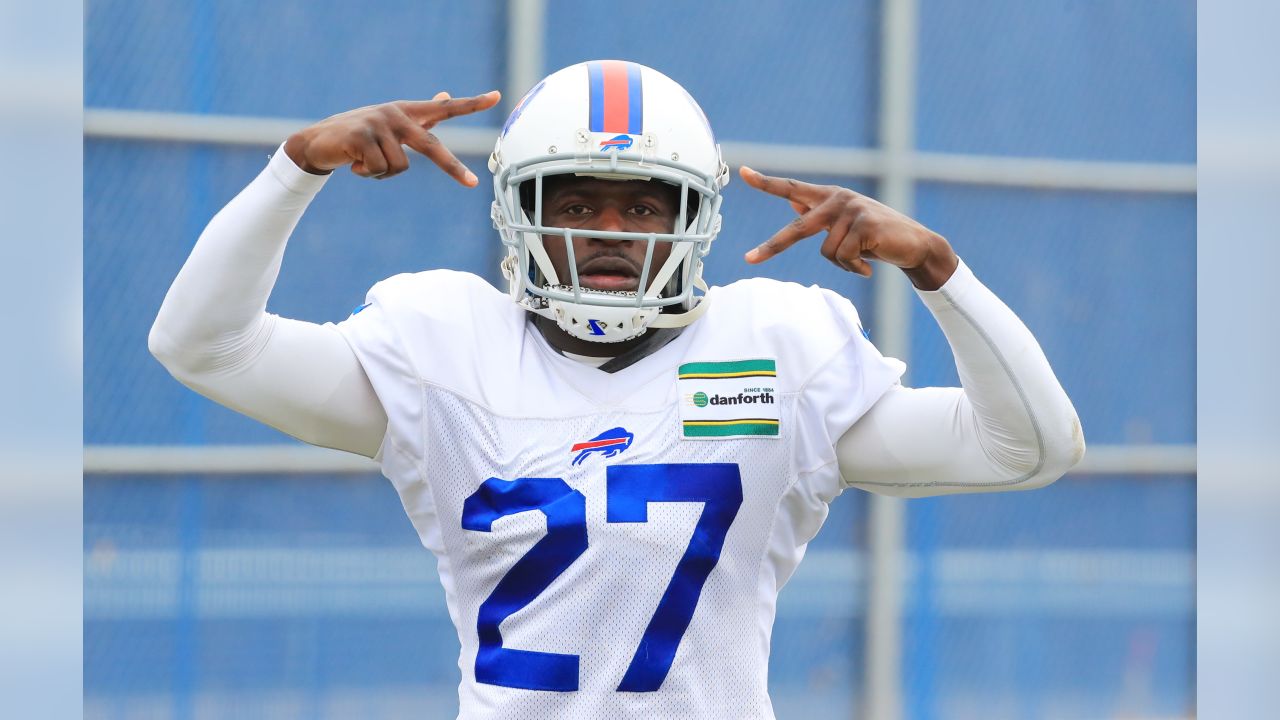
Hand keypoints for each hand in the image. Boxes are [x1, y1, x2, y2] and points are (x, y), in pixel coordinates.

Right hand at [283, 90, 501, 183]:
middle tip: (472, 183)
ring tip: (365, 161)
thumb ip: (423, 114)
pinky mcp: (361, 136)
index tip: (497, 97)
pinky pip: (378, 169)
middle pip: (431, 145)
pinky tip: (353, 162)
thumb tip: (445, 95)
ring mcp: (378, 123)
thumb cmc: (362, 134)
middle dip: (452, 167)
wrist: (319, 140)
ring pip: (399, 167)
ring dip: (382, 173)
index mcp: (407, 112)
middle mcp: (396, 114)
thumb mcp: (394, 122)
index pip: (445, 107)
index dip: (471, 104)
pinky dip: (367, 174)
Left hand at [739, 166, 958, 289]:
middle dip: (773, 247)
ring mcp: (851, 210)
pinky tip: (868, 265)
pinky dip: (854, 268)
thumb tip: (794, 206)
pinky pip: (843, 257)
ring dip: (843, 263)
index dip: (766, 182)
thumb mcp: (845, 225)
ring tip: (861, 258)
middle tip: (749, 259)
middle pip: (797, 228)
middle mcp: (837, 199)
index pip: (791, 188)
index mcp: (829, 197)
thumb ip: (819, 215)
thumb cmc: (876, 238)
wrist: (914, 245)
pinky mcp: (864, 224)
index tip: (742, 171)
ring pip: (826, 252)